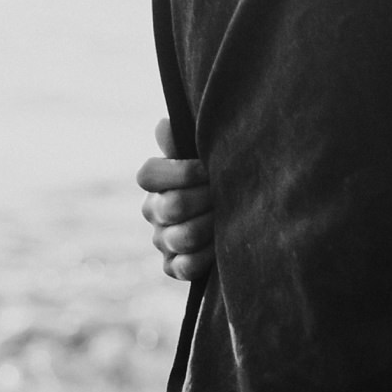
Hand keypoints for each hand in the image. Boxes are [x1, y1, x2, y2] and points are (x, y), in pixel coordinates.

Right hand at [137, 117, 214, 281]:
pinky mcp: (173, 266)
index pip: (148, 174)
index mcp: (157, 181)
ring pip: (181, 237)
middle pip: (172, 206)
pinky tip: (222, 244)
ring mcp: (162, 240)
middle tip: (226, 193)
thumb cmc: (221, 176)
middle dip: (205, 199)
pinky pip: (185, 266)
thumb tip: (164, 125)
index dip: (180, 172)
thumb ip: (184, 141)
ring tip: (230, 216)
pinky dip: (207, 256)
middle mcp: (153, 210)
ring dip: (211, 226)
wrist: (243, 211)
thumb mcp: (206, 155)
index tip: (207, 169)